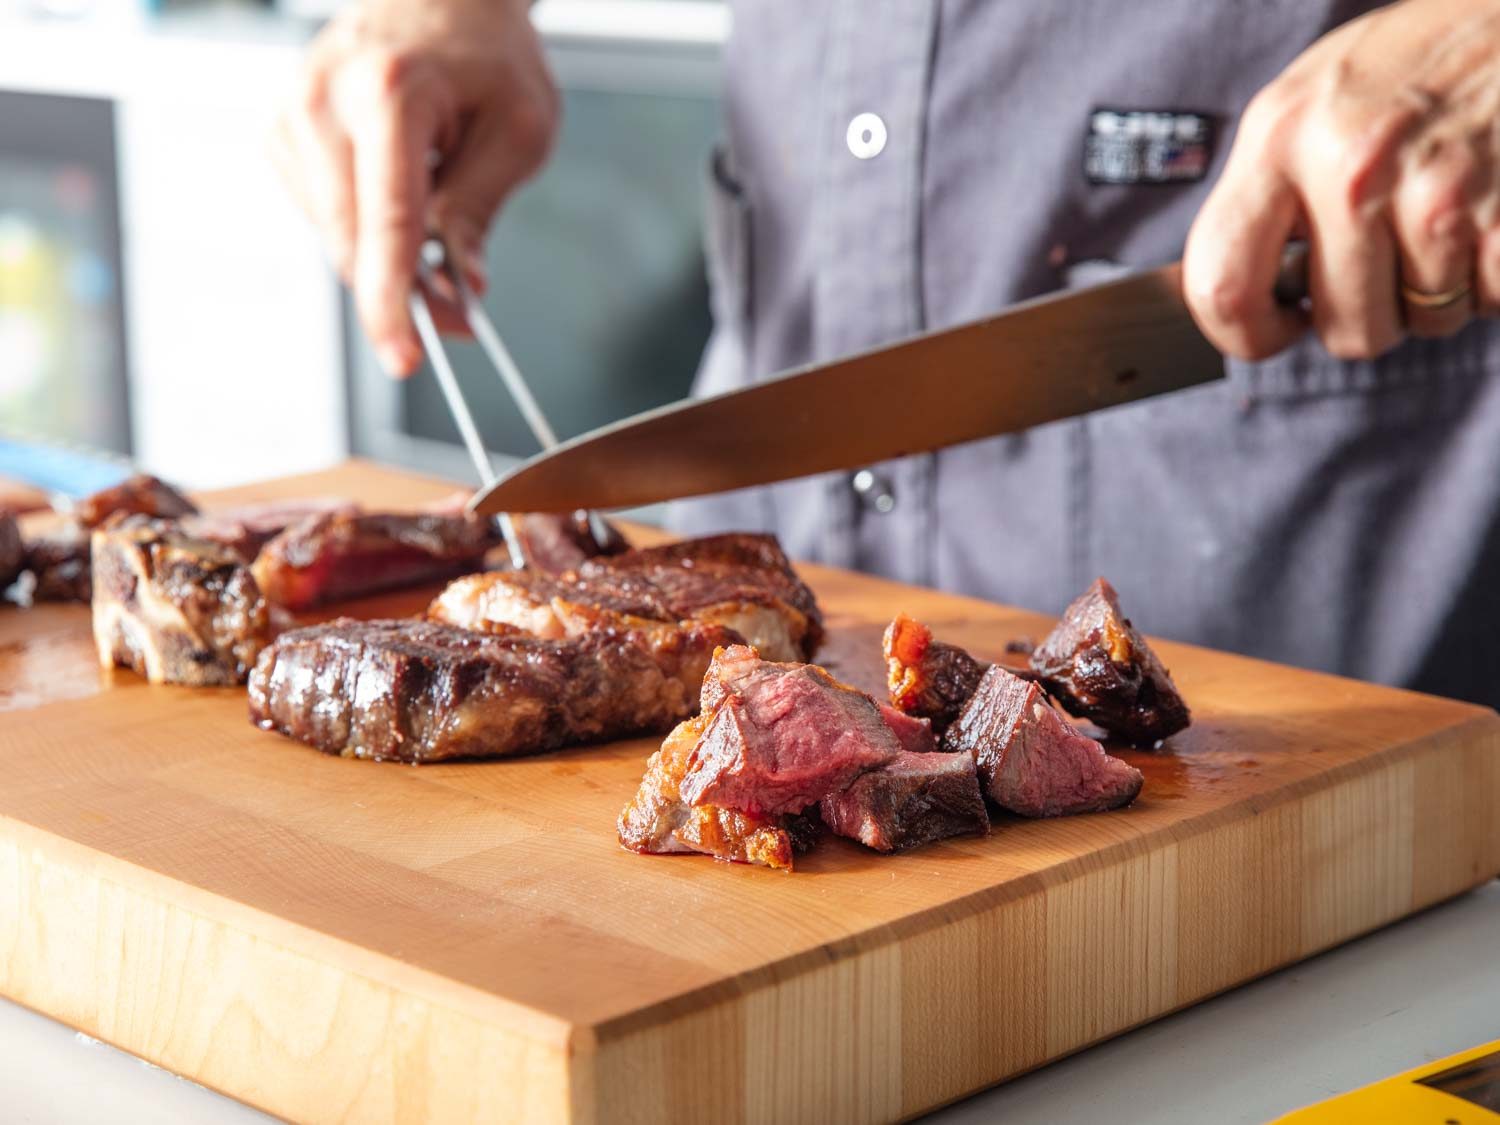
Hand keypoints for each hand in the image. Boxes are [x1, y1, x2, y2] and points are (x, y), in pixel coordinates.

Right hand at [272, 0, 557, 374]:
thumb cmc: (486, 54)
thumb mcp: (518, 131)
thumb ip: (480, 213)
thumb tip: (460, 292)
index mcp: (388, 93)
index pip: (386, 223)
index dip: (394, 302)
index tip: (406, 357)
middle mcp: (322, 101)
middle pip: (353, 243)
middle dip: (403, 289)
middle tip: (459, 304)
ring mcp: (291, 114)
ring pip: (335, 238)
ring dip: (386, 250)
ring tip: (432, 187)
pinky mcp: (279, 132)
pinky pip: (323, 216)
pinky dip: (363, 223)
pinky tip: (393, 179)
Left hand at [1184, 0, 1499, 359]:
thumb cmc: (1411, 64)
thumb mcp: (1310, 102)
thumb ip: (1264, 195)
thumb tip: (1227, 295)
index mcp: (1278, 138)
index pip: (1219, 287)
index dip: (1247, 333)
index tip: (1280, 324)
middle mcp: (1351, 166)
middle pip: (1347, 332)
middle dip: (1372, 313)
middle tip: (1390, 256)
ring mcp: (1437, 191)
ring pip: (1427, 322)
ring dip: (1441, 288)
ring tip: (1449, 210)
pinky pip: (1490, 300)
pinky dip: (1493, 275)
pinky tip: (1490, 209)